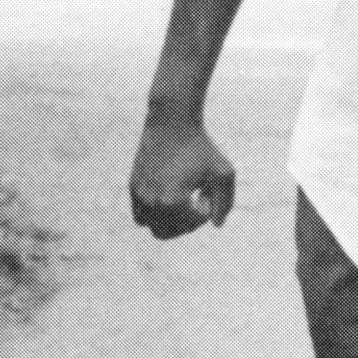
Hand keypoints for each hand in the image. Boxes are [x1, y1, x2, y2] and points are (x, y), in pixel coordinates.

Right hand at [129, 116, 234, 238]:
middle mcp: (151, 200)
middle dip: (183, 224)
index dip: (204, 211)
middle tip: (193, 202)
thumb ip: (224, 203)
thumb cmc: (202, 148)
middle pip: (167, 233)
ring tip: (179, 201)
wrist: (172, 123)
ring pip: (151, 226)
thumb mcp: (223, 173)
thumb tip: (215, 225)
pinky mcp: (132, 186)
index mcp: (172, 200)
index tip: (203, 192)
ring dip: (167, 221)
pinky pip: (140, 216)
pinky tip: (167, 195)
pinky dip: (153, 213)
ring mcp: (139, 194)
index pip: (191, 224)